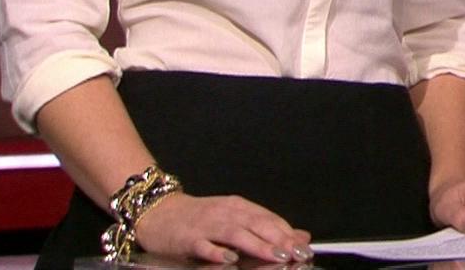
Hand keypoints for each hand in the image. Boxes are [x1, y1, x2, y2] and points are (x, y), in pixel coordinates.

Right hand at [130, 191, 312, 263]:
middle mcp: (226, 213)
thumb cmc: (200, 218)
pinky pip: (205, 246)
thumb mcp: (235, 217)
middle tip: (296, 253)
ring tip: (275, 255)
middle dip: (279, 239)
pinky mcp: (188, 239)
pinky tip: (230, 258)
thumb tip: (299, 235)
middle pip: (257, 224)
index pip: (269, 219)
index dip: (288, 233)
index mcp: (239, 207)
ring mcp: (207, 225)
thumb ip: (266, 227)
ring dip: (257, 245)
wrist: (160, 212)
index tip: (304, 247)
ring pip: (236, 234)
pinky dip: (218, 251)